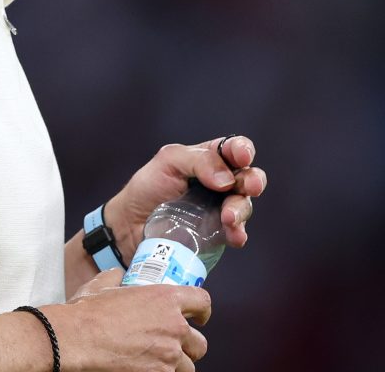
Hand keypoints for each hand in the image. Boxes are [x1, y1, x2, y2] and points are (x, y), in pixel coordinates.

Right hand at [44, 269, 210, 371]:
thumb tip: (119, 275)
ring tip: (160, 364)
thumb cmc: (87, 313)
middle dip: (190, 348)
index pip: (203, 302)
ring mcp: (168, 355)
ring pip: (188, 368)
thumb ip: (117, 278)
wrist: (76, 339)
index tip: (200, 317)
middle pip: (200, 344)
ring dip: (176, 366)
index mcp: (166, 299)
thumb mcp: (103, 284)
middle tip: (175, 348)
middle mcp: (174, 327)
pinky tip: (147, 370)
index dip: (203, 311)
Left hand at [105, 135, 267, 255]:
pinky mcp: (218, 233)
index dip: (243, 149)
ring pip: (244, 205)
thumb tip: (226, 178)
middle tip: (249, 187)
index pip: (233, 148)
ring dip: (241, 209)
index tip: (241, 157)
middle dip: (253, 180)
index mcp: (208, 158)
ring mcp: (220, 208)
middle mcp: (220, 182)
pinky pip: (236, 231)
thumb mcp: (168, 162)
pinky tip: (234, 235)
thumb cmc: (147, 188)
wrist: (130, 226)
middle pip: (248, 177)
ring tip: (228, 217)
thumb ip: (198, 161)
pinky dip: (238, 232)